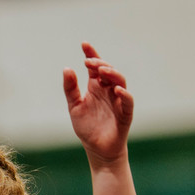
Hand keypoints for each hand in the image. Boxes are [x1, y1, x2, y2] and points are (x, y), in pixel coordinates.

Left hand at [63, 42, 133, 165]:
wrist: (97, 149)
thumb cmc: (87, 127)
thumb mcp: (74, 106)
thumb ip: (70, 89)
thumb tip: (66, 68)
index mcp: (96, 87)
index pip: (95, 67)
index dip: (91, 54)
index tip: (84, 44)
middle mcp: (108, 91)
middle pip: (108, 71)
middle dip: (100, 63)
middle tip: (89, 62)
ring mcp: (118, 100)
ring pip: (120, 81)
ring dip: (112, 74)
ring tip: (102, 71)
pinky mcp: (125, 113)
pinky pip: (128, 101)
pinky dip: (125, 94)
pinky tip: (117, 89)